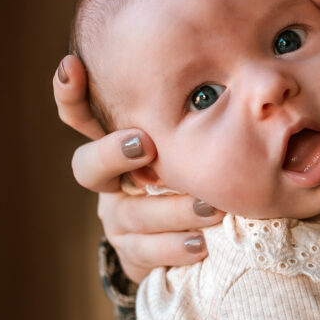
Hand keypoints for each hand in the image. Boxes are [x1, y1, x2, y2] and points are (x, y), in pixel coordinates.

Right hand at [54, 55, 221, 283]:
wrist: (195, 240)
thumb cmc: (201, 176)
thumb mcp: (200, 145)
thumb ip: (205, 118)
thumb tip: (250, 79)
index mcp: (120, 147)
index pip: (82, 116)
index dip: (69, 94)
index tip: (72, 65)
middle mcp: (111, 183)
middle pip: (89, 168)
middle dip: (113, 153)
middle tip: (144, 143)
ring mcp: (118, 220)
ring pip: (132, 214)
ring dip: (172, 209)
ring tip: (211, 208)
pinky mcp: (133, 254)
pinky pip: (147, 251)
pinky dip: (175, 247)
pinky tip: (201, 244)